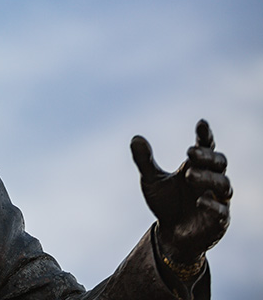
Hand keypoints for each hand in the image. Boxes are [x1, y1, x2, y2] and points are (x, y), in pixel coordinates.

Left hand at [131, 120, 230, 264]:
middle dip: (207, 156)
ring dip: (208, 178)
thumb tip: (136, 138)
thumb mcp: (151, 181)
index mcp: (196, 167)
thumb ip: (144, 161)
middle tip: (190, 152)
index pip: (206, 147)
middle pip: (219, 162)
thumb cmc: (165, 203)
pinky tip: (199, 201)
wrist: (171, 235)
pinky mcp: (219, 220)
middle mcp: (210, 180)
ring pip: (223, 184)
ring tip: (189, 175)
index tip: (201, 124)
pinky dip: (212, 204)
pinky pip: (221, 211)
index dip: (205, 136)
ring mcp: (217, 200)